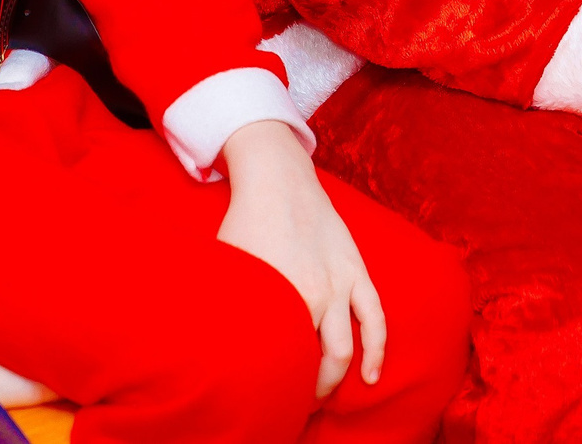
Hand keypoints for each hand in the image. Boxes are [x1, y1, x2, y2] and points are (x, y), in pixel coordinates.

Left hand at [216, 121, 384, 401]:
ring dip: (336, 377)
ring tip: (322, 396)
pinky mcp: (355, 270)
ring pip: (345, 347)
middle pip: (315, 362)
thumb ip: (227, 305)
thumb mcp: (228, 267)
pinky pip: (374, 317)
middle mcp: (312, 297)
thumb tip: (205, 340)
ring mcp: (339, 284)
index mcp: (277, 298)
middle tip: (290, 401)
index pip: (279, 359)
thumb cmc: (244, 222)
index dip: (274, 386)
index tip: (265, 398)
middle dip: (305, 390)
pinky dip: (376, 349)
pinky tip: (370, 376)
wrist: (279, 179)